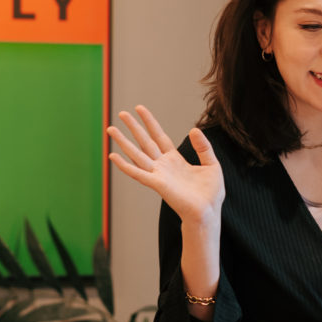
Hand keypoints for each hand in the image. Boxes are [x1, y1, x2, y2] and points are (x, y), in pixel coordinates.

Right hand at [107, 105, 224, 226]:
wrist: (208, 212)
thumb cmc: (210, 193)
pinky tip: (113, 156)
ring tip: (111, 129)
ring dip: (123, 142)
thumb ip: (203, 147)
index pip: (159, 136)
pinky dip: (124, 165)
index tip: (140, 108)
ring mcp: (158, 174)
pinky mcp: (157, 184)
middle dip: (133, 128)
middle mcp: (163, 165)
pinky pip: (137, 173)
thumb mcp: (211, 164)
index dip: (150, 122)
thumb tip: (193, 129)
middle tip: (122, 113)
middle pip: (145, 142)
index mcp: (175, 160)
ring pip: (137, 154)